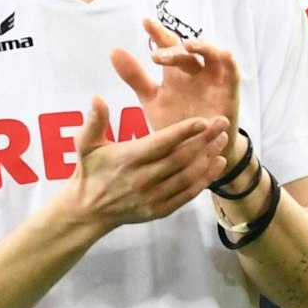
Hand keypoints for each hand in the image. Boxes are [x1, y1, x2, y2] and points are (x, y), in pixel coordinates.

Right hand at [67, 97, 228, 231]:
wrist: (88, 210)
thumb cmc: (90, 171)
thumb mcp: (85, 145)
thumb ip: (94, 121)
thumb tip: (97, 97)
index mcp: (128, 159)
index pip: (161, 143)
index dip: (183, 132)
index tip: (203, 120)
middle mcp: (143, 179)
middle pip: (181, 158)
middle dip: (205, 139)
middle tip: (222, 123)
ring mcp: (153, 197)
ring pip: (188, 175)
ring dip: (208, 157)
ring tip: (222, 139)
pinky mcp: (161, 210)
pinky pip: (188, 194)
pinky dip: (205, 179)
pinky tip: (217, 164)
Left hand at [111, 18, 244, 165]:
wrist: (195, 154)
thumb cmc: (175, 124)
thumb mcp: (151, 100)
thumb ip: (135, 77)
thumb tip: (114, 50)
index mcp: (175, 73)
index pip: (167, 46)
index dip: (158, 33)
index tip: (145, 21)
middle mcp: (195, 73)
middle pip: (186, 53)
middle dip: (173, 50)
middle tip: (157, 57)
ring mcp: (213, 82)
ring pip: (213, 56)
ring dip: (203, 47)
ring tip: (189, 45)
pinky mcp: (229, 93)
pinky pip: (233, 74)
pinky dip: (231, 63)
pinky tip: (225, 55)